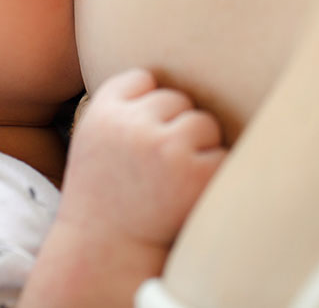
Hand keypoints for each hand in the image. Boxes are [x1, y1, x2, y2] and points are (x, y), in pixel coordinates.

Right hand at [60, 69, 225, 246]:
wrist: (105, 250)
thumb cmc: (104, 191)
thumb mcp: (94, 137)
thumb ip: (121, 103)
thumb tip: (170, 68)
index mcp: (104, 111)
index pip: (144, 79)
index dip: (146, 108)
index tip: (137, 138)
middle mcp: (133, 125)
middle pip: (178, 100)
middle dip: (173, 128)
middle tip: (154, 167)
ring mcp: (166, 148)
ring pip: (204, 123)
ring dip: (198, 148)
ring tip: (171, 180)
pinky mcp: (197, 174)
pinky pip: (224, 154)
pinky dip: (214, 173)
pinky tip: (188, 193)